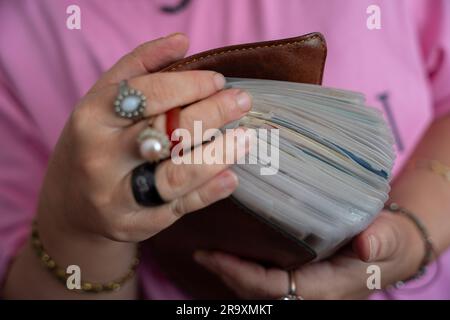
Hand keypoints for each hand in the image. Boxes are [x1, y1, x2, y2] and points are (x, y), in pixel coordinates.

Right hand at [37, 33, 252, 243]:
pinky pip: (178, 208)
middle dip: (212, 113)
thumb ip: (140, 66)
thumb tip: (181, 40)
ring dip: (217, 156)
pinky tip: (230, 178)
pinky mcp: (134, 224)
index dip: (189, 85)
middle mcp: (101, 159)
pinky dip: (208, 192)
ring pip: (176, 176)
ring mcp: (117, 196)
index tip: (217, 80)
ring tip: (245, 139)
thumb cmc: (96, 141)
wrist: (72, 203)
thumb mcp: (104, 98)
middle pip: (167, 133)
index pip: (147, 94)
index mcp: (92, 118)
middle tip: (241, 101)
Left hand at [193, 210, 424, 298]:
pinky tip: (231, 254)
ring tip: (208, 254)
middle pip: (258, 293)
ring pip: (259, 291)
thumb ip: (380, 241)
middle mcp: (309, 293)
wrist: (392, 251)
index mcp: (326, 286)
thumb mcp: (389, 238)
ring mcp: (304, 288)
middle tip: (201, 253)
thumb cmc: (389, 243)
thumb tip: (366, 244)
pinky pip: (267, 282)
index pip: (274, 287)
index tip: (214, 255)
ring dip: (232, 275)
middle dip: (227, 275)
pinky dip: (245, 271)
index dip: (241, 274)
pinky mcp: (300, 278)